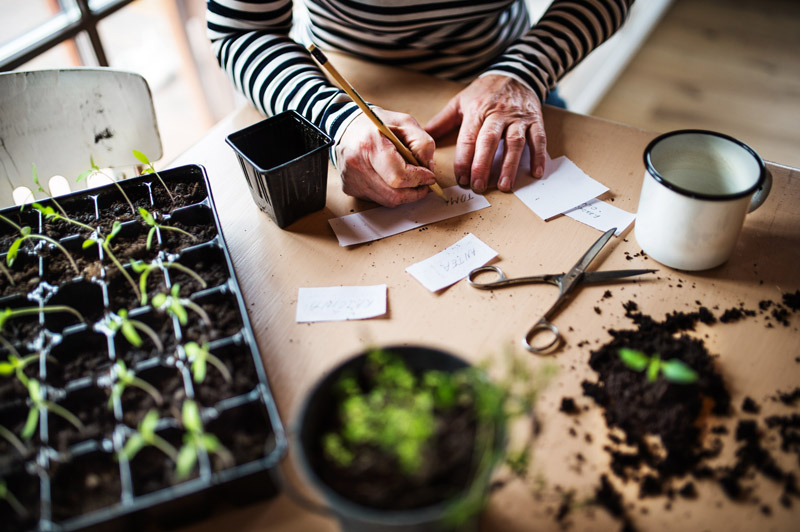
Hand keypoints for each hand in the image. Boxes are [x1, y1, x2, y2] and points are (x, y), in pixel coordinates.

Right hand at [335, 108, 436, 206]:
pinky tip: (389, 178)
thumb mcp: (405, 123)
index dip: (419, 179)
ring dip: (404, 194)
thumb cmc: (376, 124)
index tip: (429, 176)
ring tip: (409, 179)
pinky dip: (389, 192)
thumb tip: (428, 168)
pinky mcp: (349, 188)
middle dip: (415, 192)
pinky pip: (377, 199)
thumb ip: (422, 144)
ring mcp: (351, 179)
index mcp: (371, 144)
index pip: (399, 176)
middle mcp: (357, 164)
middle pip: (394, 194)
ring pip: (387, 200)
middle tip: (424, 184)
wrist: (345, 127)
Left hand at [425, 74, 545, 192]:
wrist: (515, 73)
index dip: (464, 160)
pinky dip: (539, 156)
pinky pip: (538, 138)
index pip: (468, 138)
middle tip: (478, 186)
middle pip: (490, 141)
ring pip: (515, 142)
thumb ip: (442, 121)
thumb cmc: (485, 92)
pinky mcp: (535, 120)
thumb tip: (423, 135)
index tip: (461, 179)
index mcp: (477, 111)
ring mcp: (518, 118)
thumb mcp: (461, 101)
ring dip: (510, 165)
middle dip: (483, 165)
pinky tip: (536, 173)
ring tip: (505, 185)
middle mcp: (498, 114)